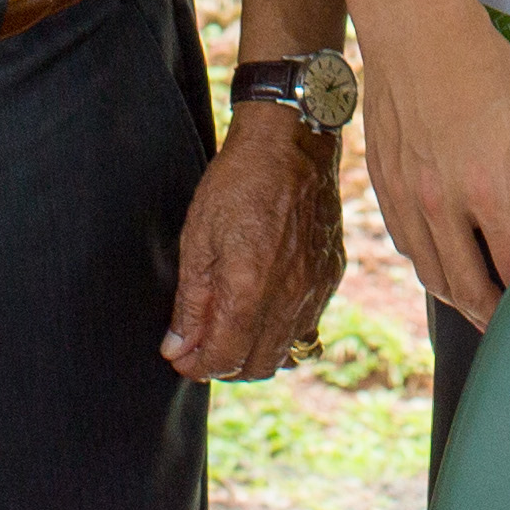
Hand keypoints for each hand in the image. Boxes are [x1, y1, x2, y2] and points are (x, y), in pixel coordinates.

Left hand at [164, 100, 346, 377]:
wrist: (291, 143)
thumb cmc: (238, 183)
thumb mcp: (197, 238)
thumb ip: (191, 302)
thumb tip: (178, 349)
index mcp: (250, 288)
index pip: (225, 358)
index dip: (197, 367)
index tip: (180, 358)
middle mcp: (289, 297)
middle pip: (257, 367)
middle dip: (224, 366)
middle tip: (201, 347)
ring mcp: (316, 288)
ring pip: (286, 352)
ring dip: (254, 354)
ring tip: (229, 331)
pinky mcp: (331, 276)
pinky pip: (307, 326)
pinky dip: (282, 332)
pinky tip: (262, 310)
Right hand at [362, 0, 509, 324]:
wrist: (415, 29)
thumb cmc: (481, 65)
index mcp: (486, 187)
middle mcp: (441, 202)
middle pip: (466, 288)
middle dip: (492, 315)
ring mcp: (406, 196)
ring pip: (430, 273)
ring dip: (457, 297)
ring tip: (481, 306)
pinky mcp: (384, 184)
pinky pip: (405, 244)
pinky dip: (427, 264)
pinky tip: (444, 263)